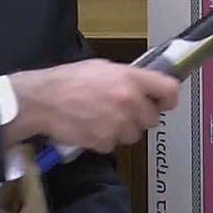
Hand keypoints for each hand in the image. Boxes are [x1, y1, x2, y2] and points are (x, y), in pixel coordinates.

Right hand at [3, 59, 180, 152]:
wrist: (43, 100)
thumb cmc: (69, 80)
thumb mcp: (101, 67)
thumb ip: (127, 77)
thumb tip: (143, 86)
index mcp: (130, 79)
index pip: (169, 90)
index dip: (168, 98)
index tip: (163, 102)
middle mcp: (129, 102)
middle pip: (152, 119)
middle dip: (139, 116)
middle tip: (121, 109)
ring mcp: (118, 124)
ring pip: (134, 135)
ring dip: (122, 129)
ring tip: (101, 117)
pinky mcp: (105, 142)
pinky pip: (114, 144)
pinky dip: (104, 139)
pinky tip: (90, 126)